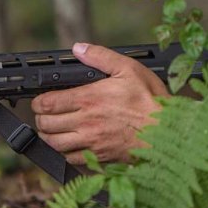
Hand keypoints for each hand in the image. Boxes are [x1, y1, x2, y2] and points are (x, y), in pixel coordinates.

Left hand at [31, 42, 169, 164]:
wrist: (168, 133)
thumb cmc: (152, 102)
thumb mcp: (130, 69)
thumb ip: (101, 57)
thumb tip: (79, 48)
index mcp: (89, 99)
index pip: (47, 103)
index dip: (38, 102)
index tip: (41, 101)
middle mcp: (86, 122)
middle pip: (46, 125)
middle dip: (41, 119)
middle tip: (45, 115)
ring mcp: (91, 142)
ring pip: (55, 144)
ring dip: (49, 137)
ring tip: (53, 130)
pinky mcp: (99, 158)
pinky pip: (71, 159)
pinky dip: (65, 153)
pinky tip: (71, 145)